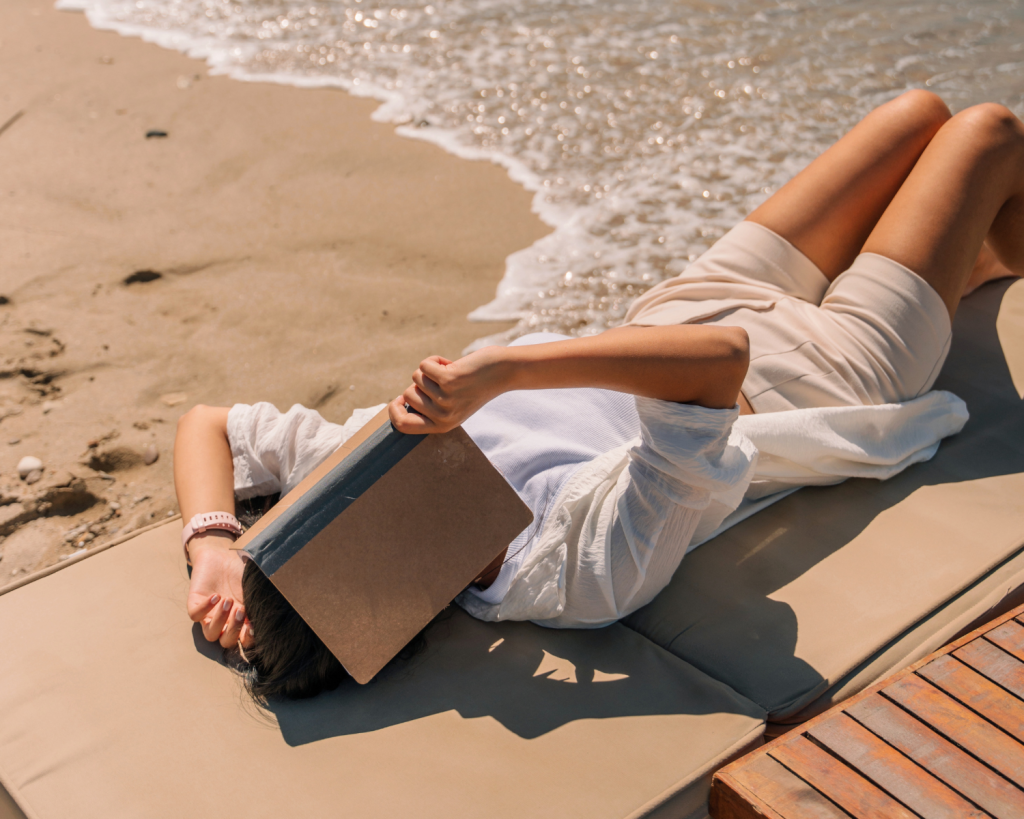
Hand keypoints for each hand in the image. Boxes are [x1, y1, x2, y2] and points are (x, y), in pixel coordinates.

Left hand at [186, 531, 252, 649]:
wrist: (222, 553)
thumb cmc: (242, 570)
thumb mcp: (256, 584)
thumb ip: (263, 598)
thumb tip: (277, 609)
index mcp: (242, 621)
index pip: (245, 642)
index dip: (249, 639)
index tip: (253, 626)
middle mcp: (225, 622)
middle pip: (227, 642)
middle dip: (234, 629)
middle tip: (241, 610)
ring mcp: (209, 615)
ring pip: (210, 634)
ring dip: (220, 620)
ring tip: (227, 600)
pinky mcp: (195, 604)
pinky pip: (195, 616)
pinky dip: (205, 608)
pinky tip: (215, 595)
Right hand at [389, 347, 510, 433]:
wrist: (502, 372)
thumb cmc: (474, 385)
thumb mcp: (452, 404)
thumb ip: (429, 406)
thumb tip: (402, 400)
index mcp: (442, 426)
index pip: (403, 426)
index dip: (394, 411)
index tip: (399, 399)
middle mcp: (443, 416)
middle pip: (408, 394)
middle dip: (421, 383)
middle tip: (443, 381)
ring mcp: (446, 399)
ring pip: (416, 377)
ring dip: (431, 370)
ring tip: (451, 373)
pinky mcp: (449, 380)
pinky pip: (424, 366)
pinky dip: (435, 360)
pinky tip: (452, 364)